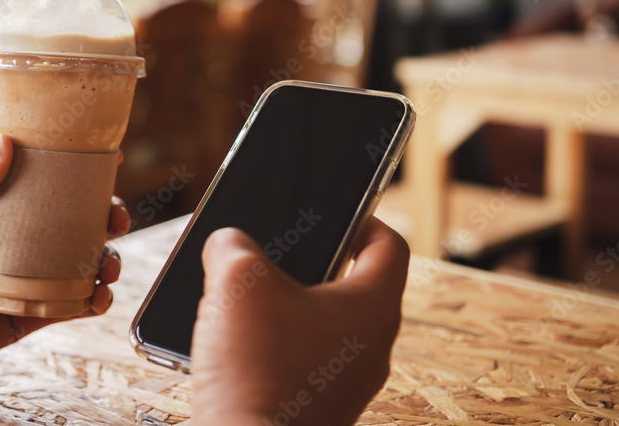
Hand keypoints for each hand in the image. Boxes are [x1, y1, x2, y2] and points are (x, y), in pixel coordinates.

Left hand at [0, 134, 129, 374]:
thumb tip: (5, 144)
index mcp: (5, 207)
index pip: (52, 180)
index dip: (86, 170)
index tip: (112, 159)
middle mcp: (25, 238)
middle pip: (81, 220)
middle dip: (109, 217)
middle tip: (117, 220)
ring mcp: (32, 276)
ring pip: (86, 261)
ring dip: (109, 261)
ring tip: (109, 267)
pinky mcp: (33, 312)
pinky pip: (74, 304)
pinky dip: (94, 301)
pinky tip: (98, 299)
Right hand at [190, 219, 409, 425]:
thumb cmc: (256, 368)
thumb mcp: (236, 280)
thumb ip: (233, 245)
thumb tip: (229, 244)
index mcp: (372, 308)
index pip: (390, 245)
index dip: (363, 218)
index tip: (334, 213)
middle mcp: (370, 349)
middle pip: (350, 285)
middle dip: (307, 264)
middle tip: (272, 253)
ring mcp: (345, 385)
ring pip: (321, 326)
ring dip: (284, 307)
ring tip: (242, 296)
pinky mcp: (316, 409)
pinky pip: (301, 362)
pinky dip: (273, 346)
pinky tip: (233, 341)